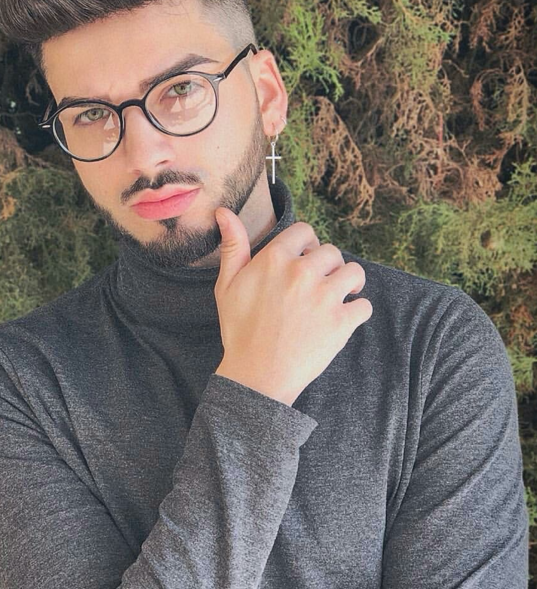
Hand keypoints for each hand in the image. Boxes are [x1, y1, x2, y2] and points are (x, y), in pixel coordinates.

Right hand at [213, 207, 371, 405]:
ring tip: (339, 296)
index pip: (305, 231)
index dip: (306, 245)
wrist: (256, 376)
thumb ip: (233, 245)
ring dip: (348, 284)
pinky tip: (343, 319)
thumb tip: (224, 212)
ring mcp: (324, 297)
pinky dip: (357, 312)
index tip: (303, 260)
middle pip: (332, 252)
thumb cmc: (239, 330)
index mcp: (275, 259)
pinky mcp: (341, 323)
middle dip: (327, 266)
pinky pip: (364, 306)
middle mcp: (302, 272)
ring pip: (354, 273)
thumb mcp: (227, 285)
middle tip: (319, 285)